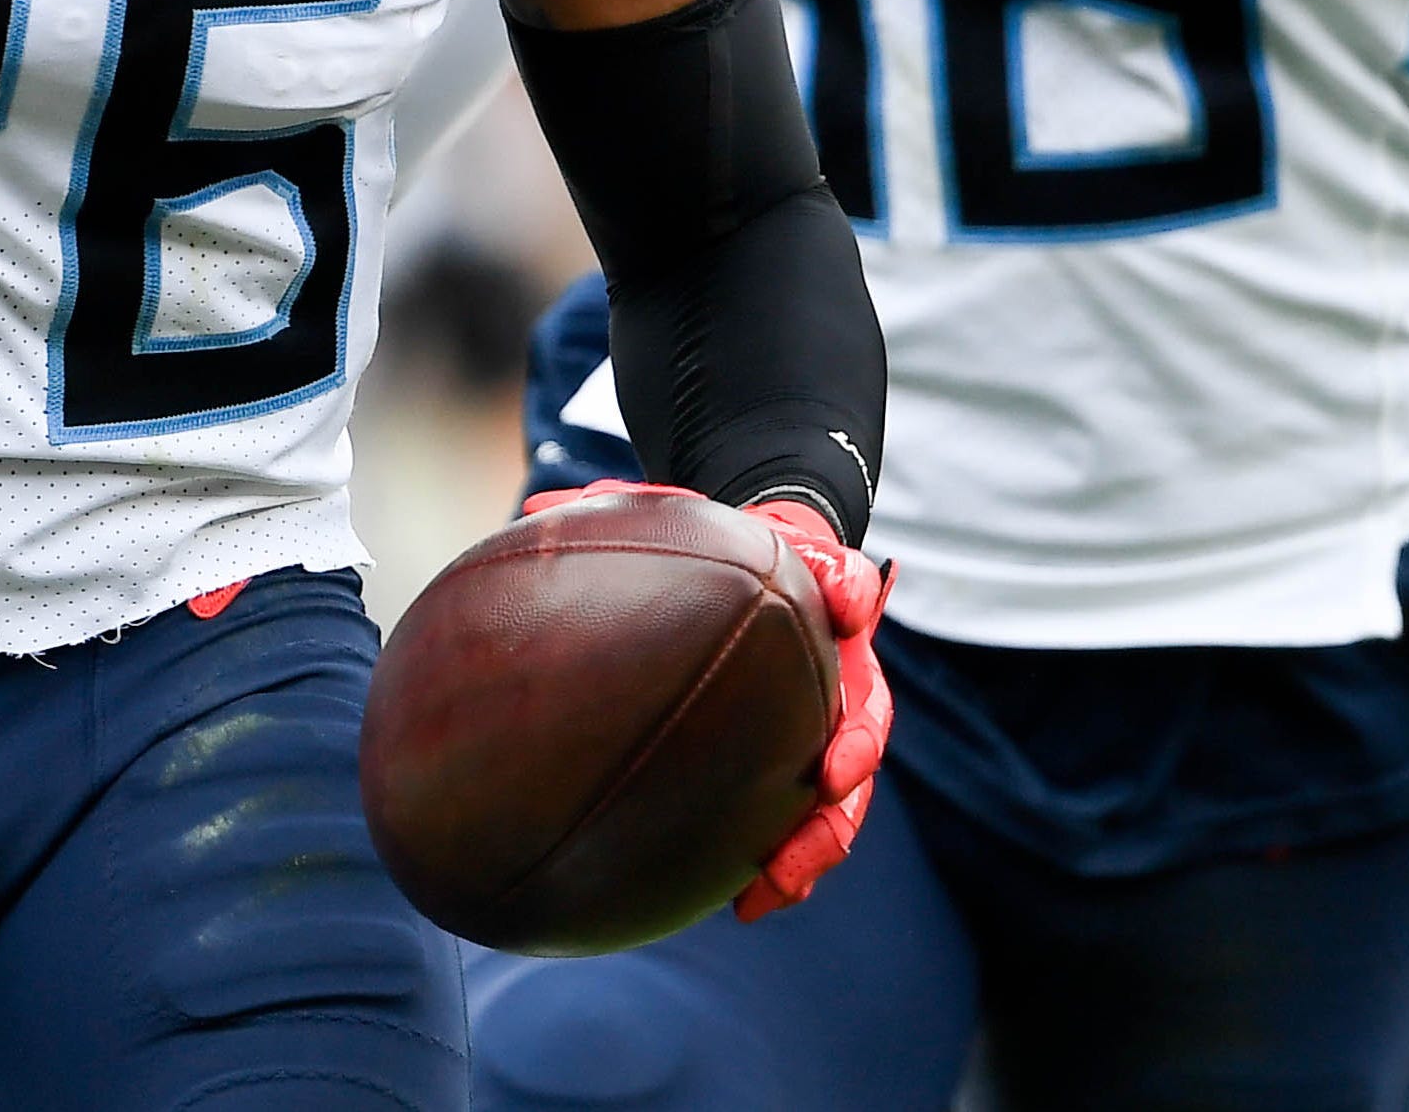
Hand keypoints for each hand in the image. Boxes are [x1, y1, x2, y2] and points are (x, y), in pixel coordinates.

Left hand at [519, 481, 896, 917]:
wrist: (763, 574)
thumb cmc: (722, 547)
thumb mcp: (686, 515)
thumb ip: (628, 510)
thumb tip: (540, 505)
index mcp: (821, 596)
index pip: (852, 581)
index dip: (853, 590)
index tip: (850, 607)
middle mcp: (840, 666)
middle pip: (868, 712)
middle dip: (855, 748)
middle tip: (832, 774)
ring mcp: (830, 724)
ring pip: (844, 791)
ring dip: (819, 838)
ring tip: (780, 880)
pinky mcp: (804, 769)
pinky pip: (802, 823)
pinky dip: (782, 865)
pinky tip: (740, 903)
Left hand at [734, 499, 893, 919]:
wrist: (757, 562)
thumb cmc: (780, 553)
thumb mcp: (807, 547)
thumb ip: (836, 569)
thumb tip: (856, 603)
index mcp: (851, 673)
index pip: (867, 717)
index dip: (856, 749)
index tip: (835, 772)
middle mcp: (836, 722)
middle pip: (846, 795)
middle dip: (824, 836)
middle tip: (788, 869)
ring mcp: (805, 750)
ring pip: (815, 824)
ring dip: (795, 865)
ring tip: (759, 899)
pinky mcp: (768, 768)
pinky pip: (772, 825)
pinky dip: (761, 865)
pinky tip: (730, 897)